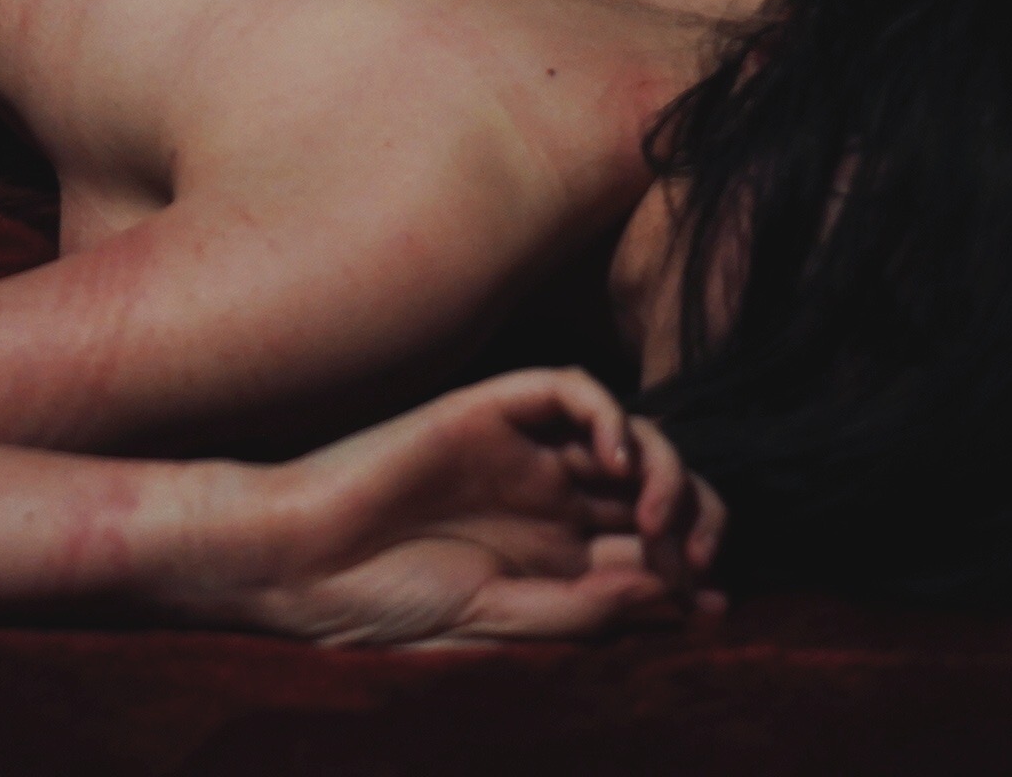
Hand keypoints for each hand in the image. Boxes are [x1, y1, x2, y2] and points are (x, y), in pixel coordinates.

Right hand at [225, 367, 721, 647]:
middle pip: (655, 487)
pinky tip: (614, 458)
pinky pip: (568, 388)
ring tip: (654, 517)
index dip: (694, 570)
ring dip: (665, 470)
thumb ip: (589, 610)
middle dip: (694, 518)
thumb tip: (681, 597)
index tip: (712, 605)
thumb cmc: (384, 605)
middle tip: (686, 559)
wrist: (299, 564)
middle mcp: (548, 501)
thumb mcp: (502, 624)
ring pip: (628, 434)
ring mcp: (521, 453)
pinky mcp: (488, 411)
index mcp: (553, 561)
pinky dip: (609, 411)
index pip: (651, 550)